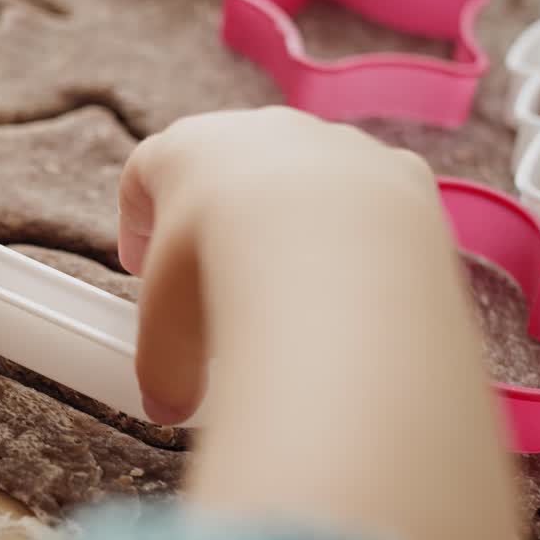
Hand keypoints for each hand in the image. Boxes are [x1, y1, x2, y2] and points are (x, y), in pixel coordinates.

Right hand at [118, 106, 432, 422]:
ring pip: (307, 181)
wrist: (335, 252)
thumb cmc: (220, 275)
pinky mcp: (400, 170)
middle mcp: (259, 130)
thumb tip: (168, 410)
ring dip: (294, 228)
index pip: (145, 174)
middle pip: (228, 170)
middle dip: (219, 223)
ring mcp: (335, 143)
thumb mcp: (168, 333)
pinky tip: (358, 291)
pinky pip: (375, 202)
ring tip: (295, 295)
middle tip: (218, 284)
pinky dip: (363, 240)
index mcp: (183, 151)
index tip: (141, 268)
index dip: (139, 224)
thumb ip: (164, 368)